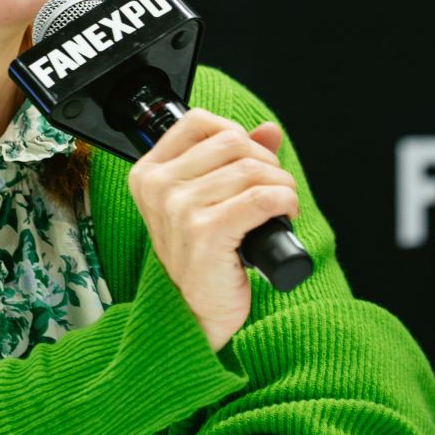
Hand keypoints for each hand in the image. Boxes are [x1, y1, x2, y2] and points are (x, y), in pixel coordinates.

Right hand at [125, 109, 299, 352]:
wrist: (195, 311)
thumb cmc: (200, 257)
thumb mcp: (206, 201)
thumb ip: (233, 160)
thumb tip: (269, 129)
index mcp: (149, 173)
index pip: (198, 122)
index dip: (235, 133)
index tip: (249, 158)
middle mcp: (159, 187)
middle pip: (231, 141)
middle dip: (266, 162)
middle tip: (273, 187)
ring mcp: (179, 209)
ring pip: (251, 169)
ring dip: (281, 184)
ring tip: (280, 204)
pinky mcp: (206, 233)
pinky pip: (261, 198)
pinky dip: (284, 201)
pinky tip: (285, 214)